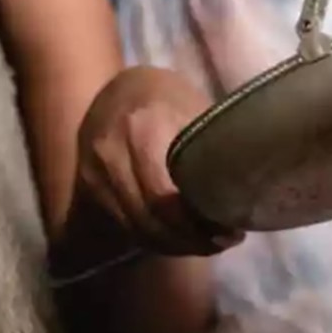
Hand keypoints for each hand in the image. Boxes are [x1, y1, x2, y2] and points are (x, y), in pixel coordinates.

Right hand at [76, 66, 243, 255]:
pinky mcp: (87, 188)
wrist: (119, 87)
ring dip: (173, 245)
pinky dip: (153, 238)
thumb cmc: (168, 96)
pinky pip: (123, 225)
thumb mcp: (194, 110)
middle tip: (223, 243)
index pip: (163, 196)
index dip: (196, 225)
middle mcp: (112, 154)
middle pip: (149, 219)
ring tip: (207, 244)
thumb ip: (209, 151)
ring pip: (135, 228)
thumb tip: (244, 194)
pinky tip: (180, 238)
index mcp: (143, 130)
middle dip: (189, 240)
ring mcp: (94, 173)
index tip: (231, 231)